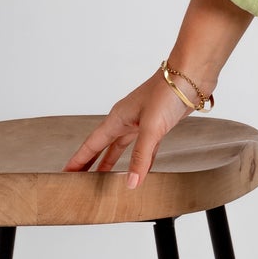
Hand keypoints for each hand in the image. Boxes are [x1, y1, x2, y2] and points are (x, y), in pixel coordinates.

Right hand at [62, 65, 216, 190]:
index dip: (79, 160)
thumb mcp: (151, 127)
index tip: (66, 173)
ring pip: (122, 146)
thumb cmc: (168, 91)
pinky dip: (139, 159)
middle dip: (91, 163)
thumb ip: (141, 156)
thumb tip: (131, 183)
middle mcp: (127, 119)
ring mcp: (143, 121)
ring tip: (103, 177)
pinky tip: (140, 169)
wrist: (192, 75)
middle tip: (79, 179)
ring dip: (112, 161)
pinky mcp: (159, 124)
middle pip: (104, 146)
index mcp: (118, 118)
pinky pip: (144, 147)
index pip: (93, 143)